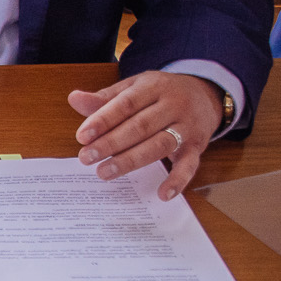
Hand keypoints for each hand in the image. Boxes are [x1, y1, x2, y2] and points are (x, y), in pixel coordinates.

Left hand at [69, 71, 225, 197]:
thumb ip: (105, 98)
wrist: (205, 93)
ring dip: (131, 161)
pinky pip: (189, 165)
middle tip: (86, 158)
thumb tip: (74, 98)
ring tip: (104, 172)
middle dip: (111, 143)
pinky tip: (163, 194)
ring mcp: (188, 126)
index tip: (82, 136)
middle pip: (141, 126)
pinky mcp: (197, 146)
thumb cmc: (159, 94)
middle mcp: (174, 104)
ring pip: (160, 145)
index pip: (126, 103)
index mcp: (154, 86)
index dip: (103, 120)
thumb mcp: (133, 88)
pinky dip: (178, 180)